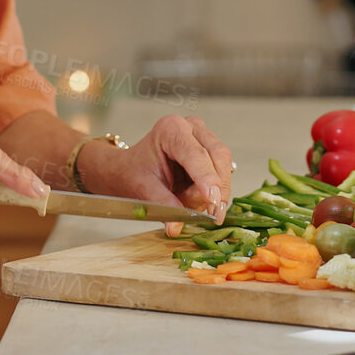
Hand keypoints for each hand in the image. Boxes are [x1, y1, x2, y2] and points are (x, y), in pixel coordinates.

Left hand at [78, 114, 233, 234]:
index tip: (213, 202)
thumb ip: (163, 205)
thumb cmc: (134, 173)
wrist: (130, 169)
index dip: (207, 179)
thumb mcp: (144, 189)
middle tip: (211, 217)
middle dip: (216, 190)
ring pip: (224, 166)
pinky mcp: (212, 149)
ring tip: (190, 205)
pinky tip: (199, 200)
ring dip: (214, 192)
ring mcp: (204, 136)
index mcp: (170, 129)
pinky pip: (223, 172)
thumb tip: (176, 227)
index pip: (196, 154)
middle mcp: (191, 127)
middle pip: (218, 157)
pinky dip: (215, 191)